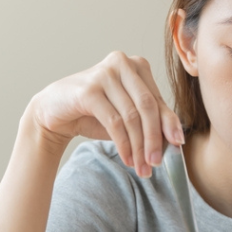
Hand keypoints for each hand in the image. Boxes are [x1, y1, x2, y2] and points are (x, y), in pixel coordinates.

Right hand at [26, 51, 184, 176]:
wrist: (54, 111)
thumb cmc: (95, 113)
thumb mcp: (127, 115)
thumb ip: (150, 121)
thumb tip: (176, 141)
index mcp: (137, 65)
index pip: (158, 100)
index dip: (169, 125)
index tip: (177, 146)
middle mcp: (122, 64)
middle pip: (148, 107)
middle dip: (154, 139)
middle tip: (156, 163)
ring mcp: (104, 74)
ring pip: (132, 117)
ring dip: (139, 147)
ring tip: (142, 167)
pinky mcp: (89, 90)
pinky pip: (114, 122)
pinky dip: (123, 144)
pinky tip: (127, 159)